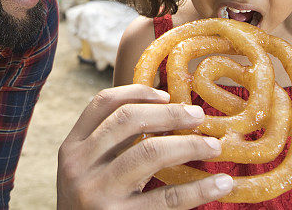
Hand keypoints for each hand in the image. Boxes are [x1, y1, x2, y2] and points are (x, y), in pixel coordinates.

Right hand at [57, 84, 232, 208]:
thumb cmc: (92, 205)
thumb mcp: (87, 170)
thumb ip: (111, 144)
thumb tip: (164, 113)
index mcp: (71, 148)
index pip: (102, 103)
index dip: (137, 93)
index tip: (166, 95)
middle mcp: (79, 166)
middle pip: (128, 120)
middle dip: (169, 114)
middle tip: (198, 116)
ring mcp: (97, 193)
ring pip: (149, 152)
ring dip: (188, 145)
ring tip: (213, 147)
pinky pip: (168, 198)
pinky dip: (200, 189)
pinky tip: (221, 184)